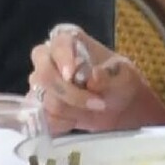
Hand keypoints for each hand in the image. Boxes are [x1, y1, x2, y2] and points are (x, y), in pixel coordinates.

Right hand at [26, 23, 153, 133]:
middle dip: (69, 93)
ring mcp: (41, 84)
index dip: (62, 58)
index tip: (72, 74)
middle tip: (97, 102)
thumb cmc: (120, 81)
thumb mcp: (124, 76)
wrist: (120, 106)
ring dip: (73, 110)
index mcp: (69, 41)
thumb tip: (93, 76)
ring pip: (46, 100)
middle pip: (44, 74)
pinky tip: (78, 119)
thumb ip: (109, 75)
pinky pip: (45, 118)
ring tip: (95, 108)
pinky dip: (64, 123)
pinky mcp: (40, 107)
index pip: (58, 44)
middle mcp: (49, 59)